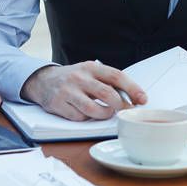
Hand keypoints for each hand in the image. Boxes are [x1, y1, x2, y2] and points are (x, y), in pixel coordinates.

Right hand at [20, 61, 146, 120]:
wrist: (43, 80)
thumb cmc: (74, 79)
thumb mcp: (90, 73)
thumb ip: (107, 82)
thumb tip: (133, 97)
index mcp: (91, 67)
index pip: (116, 76)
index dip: (132, 88)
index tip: (143, 99)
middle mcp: (79, 77)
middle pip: (107, 94)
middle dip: (121, 106)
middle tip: (126, 111)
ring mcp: (68, 91)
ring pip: (93, 109)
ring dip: (104, 114)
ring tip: (107, 113)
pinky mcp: (58, 103)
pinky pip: (79, 117)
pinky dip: (86, 118)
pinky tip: (86, 113)